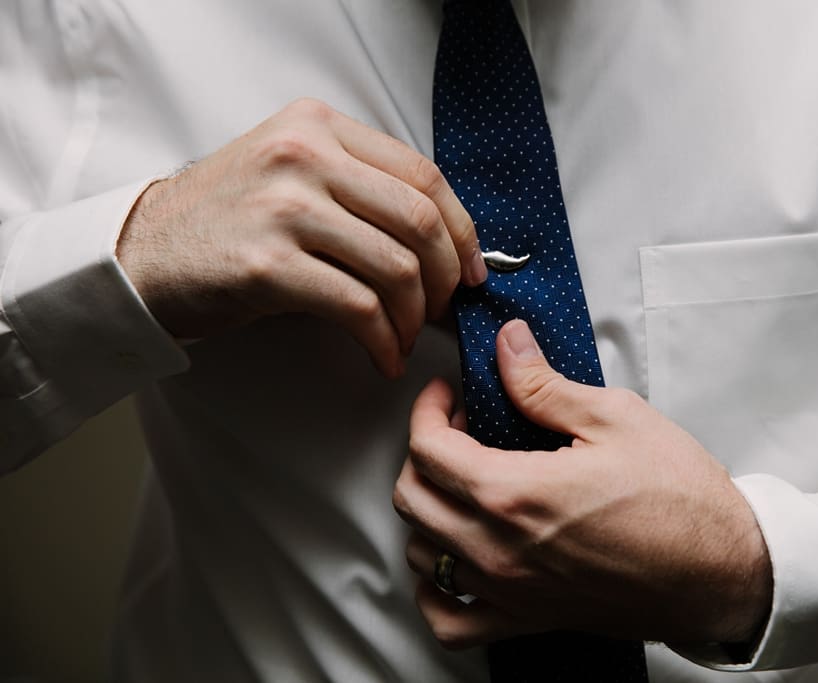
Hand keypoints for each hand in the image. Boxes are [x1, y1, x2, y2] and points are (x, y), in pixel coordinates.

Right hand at [116, 98, 485, 376]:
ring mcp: (284, 208)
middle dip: (447, 278)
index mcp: (318, 126)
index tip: (472, 268)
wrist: (143, 254)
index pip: (423, 173)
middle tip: (445, 309)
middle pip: (419, 220)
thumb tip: (444, 241)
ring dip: (416, 317)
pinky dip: (384, 340)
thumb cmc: (226, 221)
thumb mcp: (291, 171)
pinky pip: (358, 308)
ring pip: (396, 268)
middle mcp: (304, 155)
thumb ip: (358, 185)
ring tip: (407, 337)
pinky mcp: (268, 265)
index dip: (462, 229)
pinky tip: (383, 356)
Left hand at [392, 320, 771, 649]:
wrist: (723, 572)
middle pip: (413, 498)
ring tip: (462, 483)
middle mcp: (500, 549)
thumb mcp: (615, 418)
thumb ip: (544, 384)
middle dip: (423, 452)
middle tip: (458, 429)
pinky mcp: (528, 620)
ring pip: (422, 553)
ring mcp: (510, 592)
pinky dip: (435, 590)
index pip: (428, 448)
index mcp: (516, 493)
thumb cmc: (680, 500)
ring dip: (428, 509)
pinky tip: (454, 561)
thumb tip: (507, 345)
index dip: (428, 409)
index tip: (448, 394)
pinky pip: (450, 620)